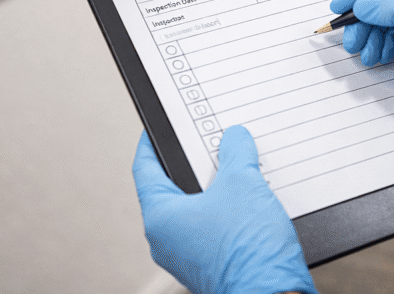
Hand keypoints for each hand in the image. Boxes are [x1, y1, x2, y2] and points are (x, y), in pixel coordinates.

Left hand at [132, 126, 317, 293]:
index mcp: (160, 218)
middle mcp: (167, 240)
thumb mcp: (243, 182)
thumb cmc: (247, 250)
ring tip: (236, 167)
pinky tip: (248, 198)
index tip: (158, 128)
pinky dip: (225, 210)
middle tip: (209, 141)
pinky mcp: (211, 264)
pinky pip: (212, 227)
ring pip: (196, 209)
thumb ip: (235, 152)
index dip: (152, 142)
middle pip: (173, 188)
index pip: (145, 168)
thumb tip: (234, 138)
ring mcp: (188, 255)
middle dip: (194, 163)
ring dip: (215, 187)